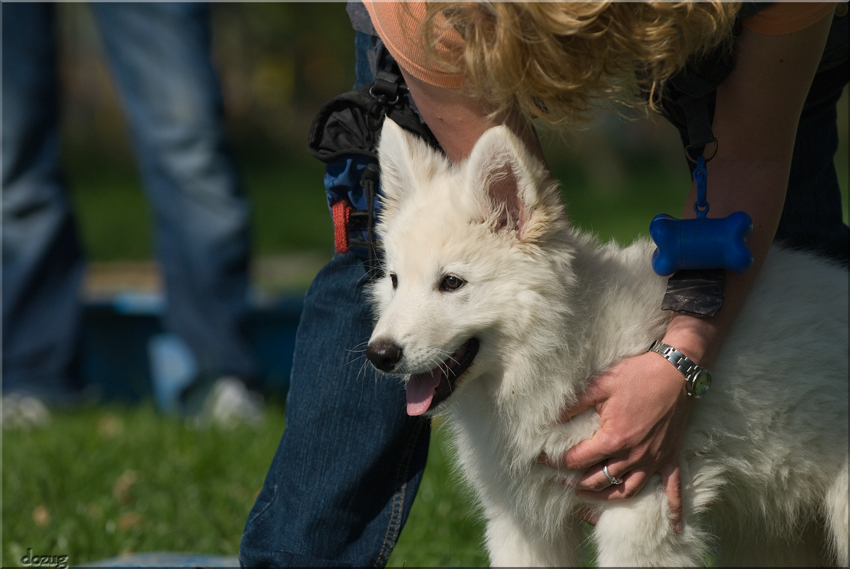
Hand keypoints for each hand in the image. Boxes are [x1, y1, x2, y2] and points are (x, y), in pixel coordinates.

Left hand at [545, 351, 692, 532]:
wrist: (675, 371)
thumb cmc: (637, 375)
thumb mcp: (599, 385)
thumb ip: (574, 403)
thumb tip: (551, 417)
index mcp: (612, 439)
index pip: (576, 460)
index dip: (555, 462)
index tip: (541, 460)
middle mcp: (632, 456)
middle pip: (597, 480)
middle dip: (574, 482)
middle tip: (558, 480)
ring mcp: (652, 459)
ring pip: (626, 491)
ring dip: (604, 497)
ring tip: (587, 496)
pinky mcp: (669, 457)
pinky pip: (672, 488)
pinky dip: (674, 508)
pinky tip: (675, 528)